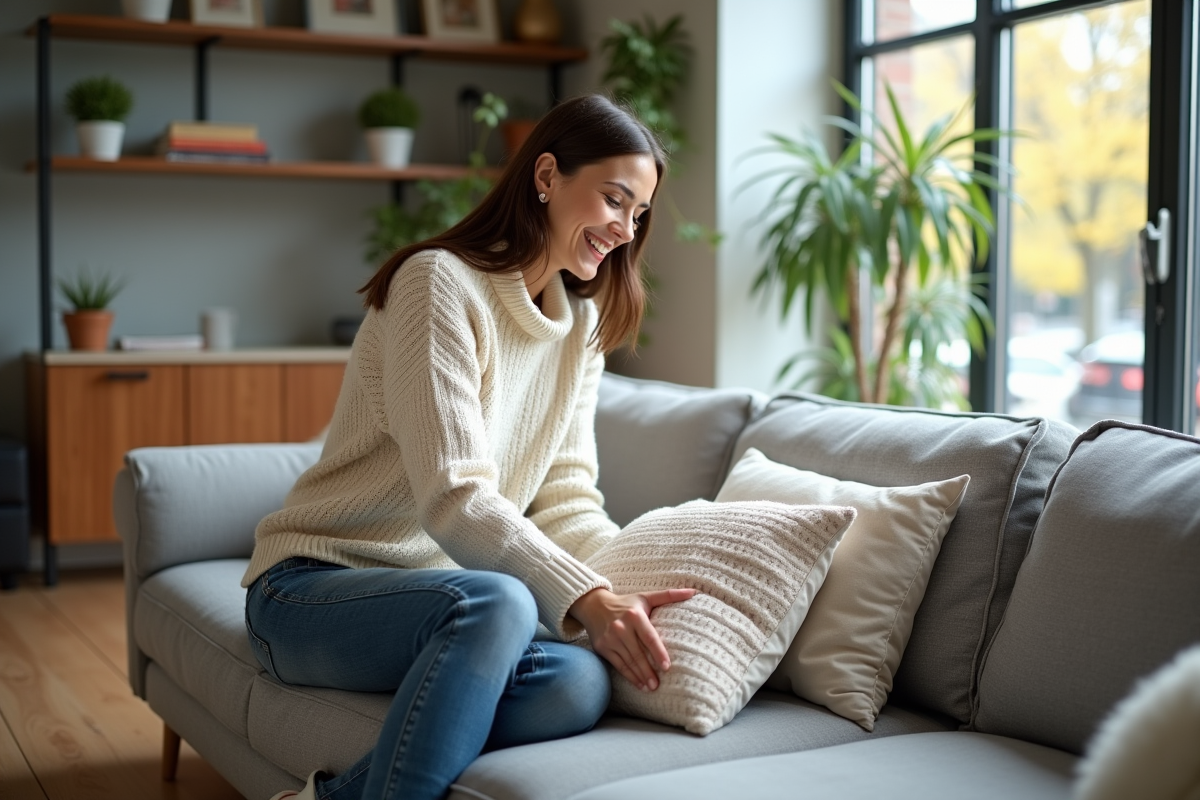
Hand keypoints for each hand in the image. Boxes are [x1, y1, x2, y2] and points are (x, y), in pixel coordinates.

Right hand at [568, 586, 695, 691]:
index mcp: (635, 615)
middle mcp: (621, 627)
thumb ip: (669, 595)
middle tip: (658, 684)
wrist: (593, 605)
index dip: (658, 652)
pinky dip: (629, 676)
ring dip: (640, 676)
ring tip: (651, 687)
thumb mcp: (645, 597)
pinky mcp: (602, 647)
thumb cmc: (626, 603)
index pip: (649, 637)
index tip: (666, 667)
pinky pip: (618, 665)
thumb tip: (693, 591)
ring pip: (628, 661)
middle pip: (638, 653)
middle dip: (648, 671)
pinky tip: (639, 684)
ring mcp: (610, 639)